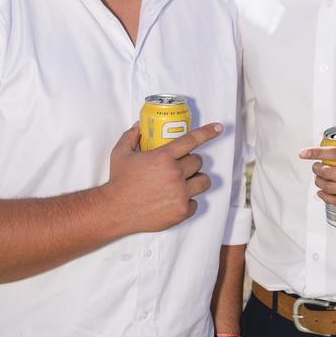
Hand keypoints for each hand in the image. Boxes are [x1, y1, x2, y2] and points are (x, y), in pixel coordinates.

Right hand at [106, 121, 222, 233]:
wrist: (116, 211)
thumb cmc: (119, 181)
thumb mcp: (120, 153)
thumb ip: (131, 137)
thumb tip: (139, 126)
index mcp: (163, 157)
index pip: (191, 140)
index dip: (207, 132)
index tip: (219, 128)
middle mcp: (175, 174)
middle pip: (198, 161)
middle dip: (190, 162)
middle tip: (179, 167)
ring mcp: (181, 193)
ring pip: (204, 181)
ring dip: (196, 180)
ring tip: (183, 183)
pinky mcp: (182, 210)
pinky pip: (196, 202)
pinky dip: (188, 201)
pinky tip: (174, 200)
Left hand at [298, 136, 335, 211]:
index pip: (334, 153)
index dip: (316, 152)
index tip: (303, 153)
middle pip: (328, 172)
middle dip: (316, 170)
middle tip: (315, 168)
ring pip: (332, 188)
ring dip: (320, 184)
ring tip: (318, 180)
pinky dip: (328, 199)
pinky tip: (323, 195)